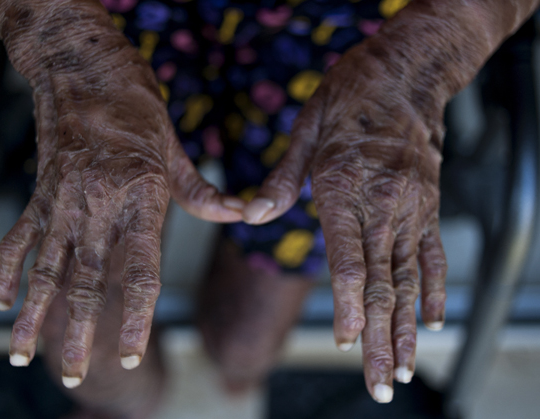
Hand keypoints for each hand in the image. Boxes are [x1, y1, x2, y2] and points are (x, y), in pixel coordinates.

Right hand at [0, 2, 243, 386]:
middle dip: (79, 333)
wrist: (87, 74)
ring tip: (23, 353)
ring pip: (45, 269)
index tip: (130, 351)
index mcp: (139, 200)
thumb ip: (203, 192)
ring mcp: (63, 202)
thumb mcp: (175, 151)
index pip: (140, 272)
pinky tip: (6, 299)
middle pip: (86, 282)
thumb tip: (240, 213)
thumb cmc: (136, 111)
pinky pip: (18, 238)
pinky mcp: (40, 194)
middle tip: (74, 374)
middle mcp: (97, 207)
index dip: (136, 317)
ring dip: (34, 315)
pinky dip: (8, 270)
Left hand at [241, 20, 448, 403]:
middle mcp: (384, 204)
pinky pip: (434, 254)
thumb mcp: (305, 129)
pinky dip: (435, 291)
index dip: (351, 305)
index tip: (350, 343)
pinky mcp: (428, 204)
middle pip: (384, 283)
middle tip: (382, 384)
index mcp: (345, 188)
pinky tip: (434, 322)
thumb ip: (282, 180)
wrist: (404, 71)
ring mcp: (412, 207)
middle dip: (382, 339)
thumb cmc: (349, 97)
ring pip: (411, 279)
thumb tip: (252, 215)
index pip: (349, 259)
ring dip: (410, 329)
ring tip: (407, 370)